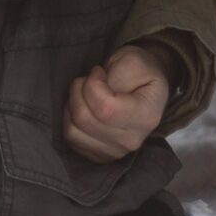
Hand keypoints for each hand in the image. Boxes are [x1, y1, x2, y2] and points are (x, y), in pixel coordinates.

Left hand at [62, 44, 172, 161]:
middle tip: (88, 80)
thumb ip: (116, 74)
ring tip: (85, 93)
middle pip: (84, 118)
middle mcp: (131, 140)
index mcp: (146, 117)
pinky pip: (71, 139)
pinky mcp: (100, 155)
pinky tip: (83, 107)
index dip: (92, 84)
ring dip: (71, 105)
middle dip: (78, 91)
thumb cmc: (140, 72)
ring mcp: (116, 151)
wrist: (145, 88)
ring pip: (72, 131)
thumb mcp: (134, 60)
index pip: (104, 108)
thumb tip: (96, 88)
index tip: (98, 72)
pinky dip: (70, 119)